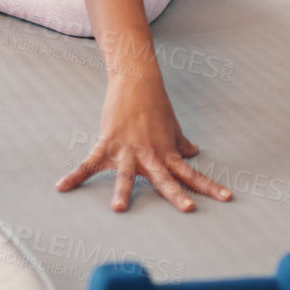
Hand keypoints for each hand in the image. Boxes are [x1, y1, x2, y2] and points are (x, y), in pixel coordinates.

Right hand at [56, 71, 233, 211]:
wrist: (136, 81)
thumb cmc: (155, 106)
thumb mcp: (172, 125)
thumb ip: (181, 143)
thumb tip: (195, 153)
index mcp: (167, 152)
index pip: (191, 174)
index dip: (209, 187)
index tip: (227, 199)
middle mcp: (149, 154)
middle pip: (164, 179)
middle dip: (176, 194)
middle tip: (187, 209)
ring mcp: (128, 149)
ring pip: (126, 174)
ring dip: (123, 190)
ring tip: (119, 209)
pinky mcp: (107, 143)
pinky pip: (89, 163)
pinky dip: (75, 176)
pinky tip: (62, 187)